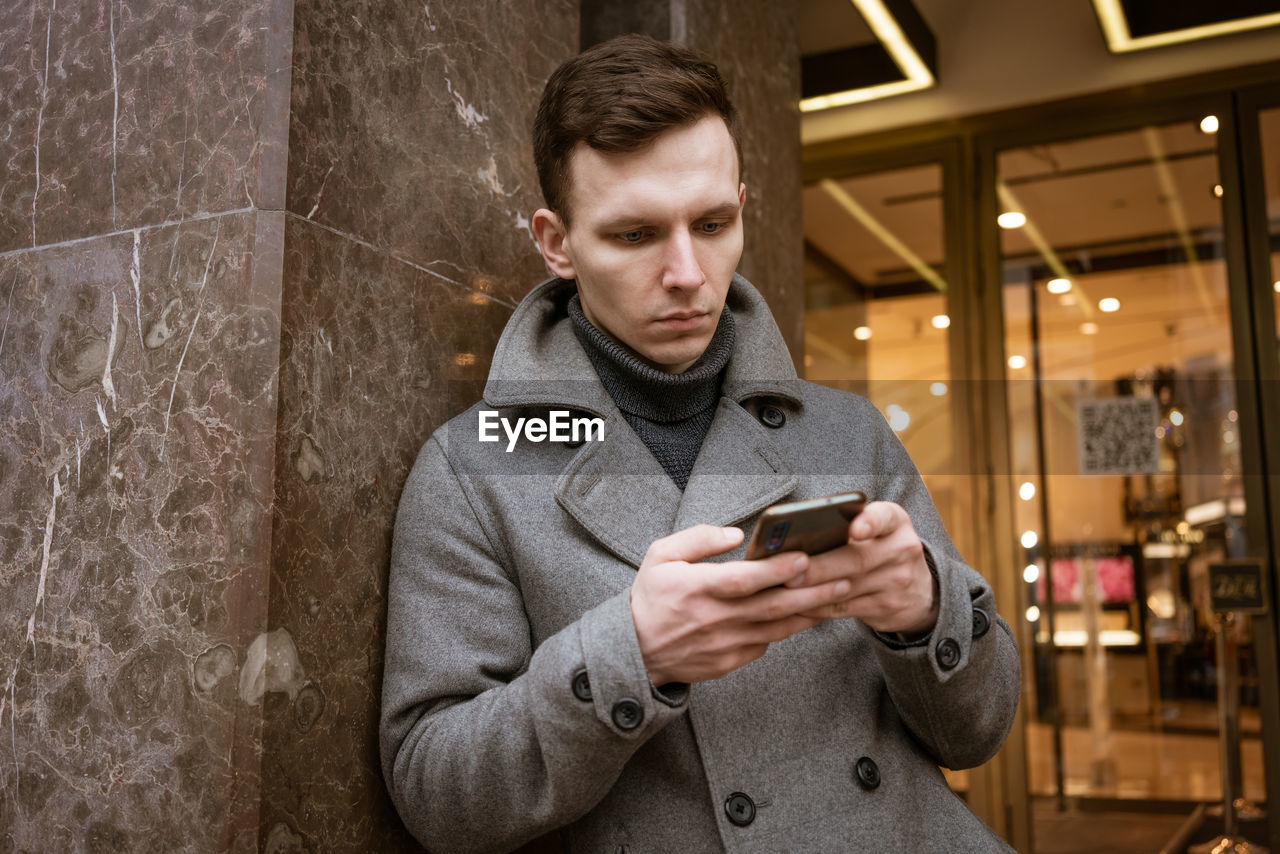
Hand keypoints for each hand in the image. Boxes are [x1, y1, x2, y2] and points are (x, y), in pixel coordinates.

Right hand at [631, 524, 854, 684]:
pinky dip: (788, 629)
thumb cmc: (650, 599)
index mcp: (698, 588)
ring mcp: (725, 644)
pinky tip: (806, 615)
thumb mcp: (660, 556)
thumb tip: (735, 534)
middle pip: (773, 605)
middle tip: (844, 578)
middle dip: (813, 591)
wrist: (634, 651)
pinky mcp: (729, 662)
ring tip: (838, 596)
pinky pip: (766, 644)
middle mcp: (715, 618)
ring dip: (810, 612)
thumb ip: (698, 539)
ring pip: (778, 627)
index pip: (745, 579)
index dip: (776, 570)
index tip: (804, 558)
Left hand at [790, 501, 937, 636]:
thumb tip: (796, 535)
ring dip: (814, 590)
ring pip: (848, 588)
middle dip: (820, 567)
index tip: (855, 530)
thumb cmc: (881, 549)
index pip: (885, 517)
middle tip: (790, 572)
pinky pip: (845, 609)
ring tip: (786, 588)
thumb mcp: (878, 529)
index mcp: (895, 522)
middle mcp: (902, 550)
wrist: (919, 592)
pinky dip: (818, 607)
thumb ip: (847, 525)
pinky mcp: (886, 609)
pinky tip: (798, 604)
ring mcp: (897, 583)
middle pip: (857, 559)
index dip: (870, 523)